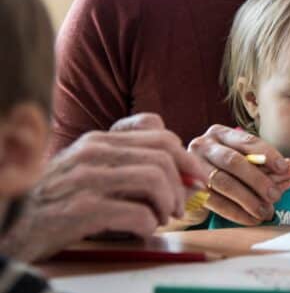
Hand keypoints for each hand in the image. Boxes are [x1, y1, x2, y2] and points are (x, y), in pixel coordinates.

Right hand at [0, 113, 206, 261]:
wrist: (10, 224)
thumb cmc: (58, 201)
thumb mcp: (93, 173)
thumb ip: (133, 166)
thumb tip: (188, 180)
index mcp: (100, 140)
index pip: (160, 133)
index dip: (187, 157)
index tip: (196, 179)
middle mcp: (93, 151)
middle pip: (163, 154)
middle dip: (182, 183)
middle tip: (180, 207)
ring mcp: (85, 178)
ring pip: (154, 177)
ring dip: (169, 203)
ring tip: (163, 218)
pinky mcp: (79, 209)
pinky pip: (135, 211)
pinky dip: (149, 223)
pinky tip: (143, 229)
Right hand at [187, 125, 289, 225]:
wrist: (190, 186)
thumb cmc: (225, 170)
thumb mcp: (244, 161)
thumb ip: (265, 165)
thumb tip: (289, 170)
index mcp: (220, 133)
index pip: (247, 140)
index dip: (268, 155)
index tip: (286, 168)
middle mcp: (203, 146)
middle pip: (233, 161)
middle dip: (258, 180)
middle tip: (276, 196)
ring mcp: (193, 167)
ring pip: (223, 182)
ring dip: (248, 200)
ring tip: (266, 211)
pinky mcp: (189, 190)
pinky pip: (215, 202)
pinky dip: (237, 213)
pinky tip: (252, 219)